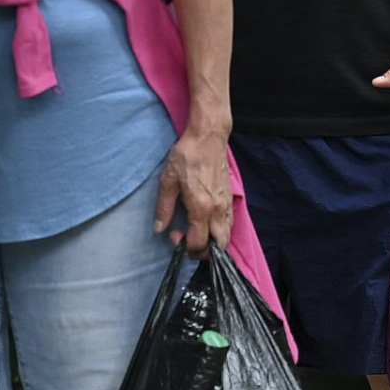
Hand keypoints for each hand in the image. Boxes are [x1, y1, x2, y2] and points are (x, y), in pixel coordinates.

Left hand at [154, 110, 233, 255]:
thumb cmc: (187, 156)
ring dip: (213, 242)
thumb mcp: (168, 181)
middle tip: (189, 243)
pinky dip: (220, 231)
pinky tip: (207, 223)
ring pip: (226, 236)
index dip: (186, 248)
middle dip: (205, 251)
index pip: (199, 243)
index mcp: (201, 208)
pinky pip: (229, 224)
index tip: (175, 237)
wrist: (208, 137)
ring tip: (197, 233)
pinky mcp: (230, 199)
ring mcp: (226, 205)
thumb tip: (159, 229)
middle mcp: (217, 210)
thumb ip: (164, 208)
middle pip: (219, 246)